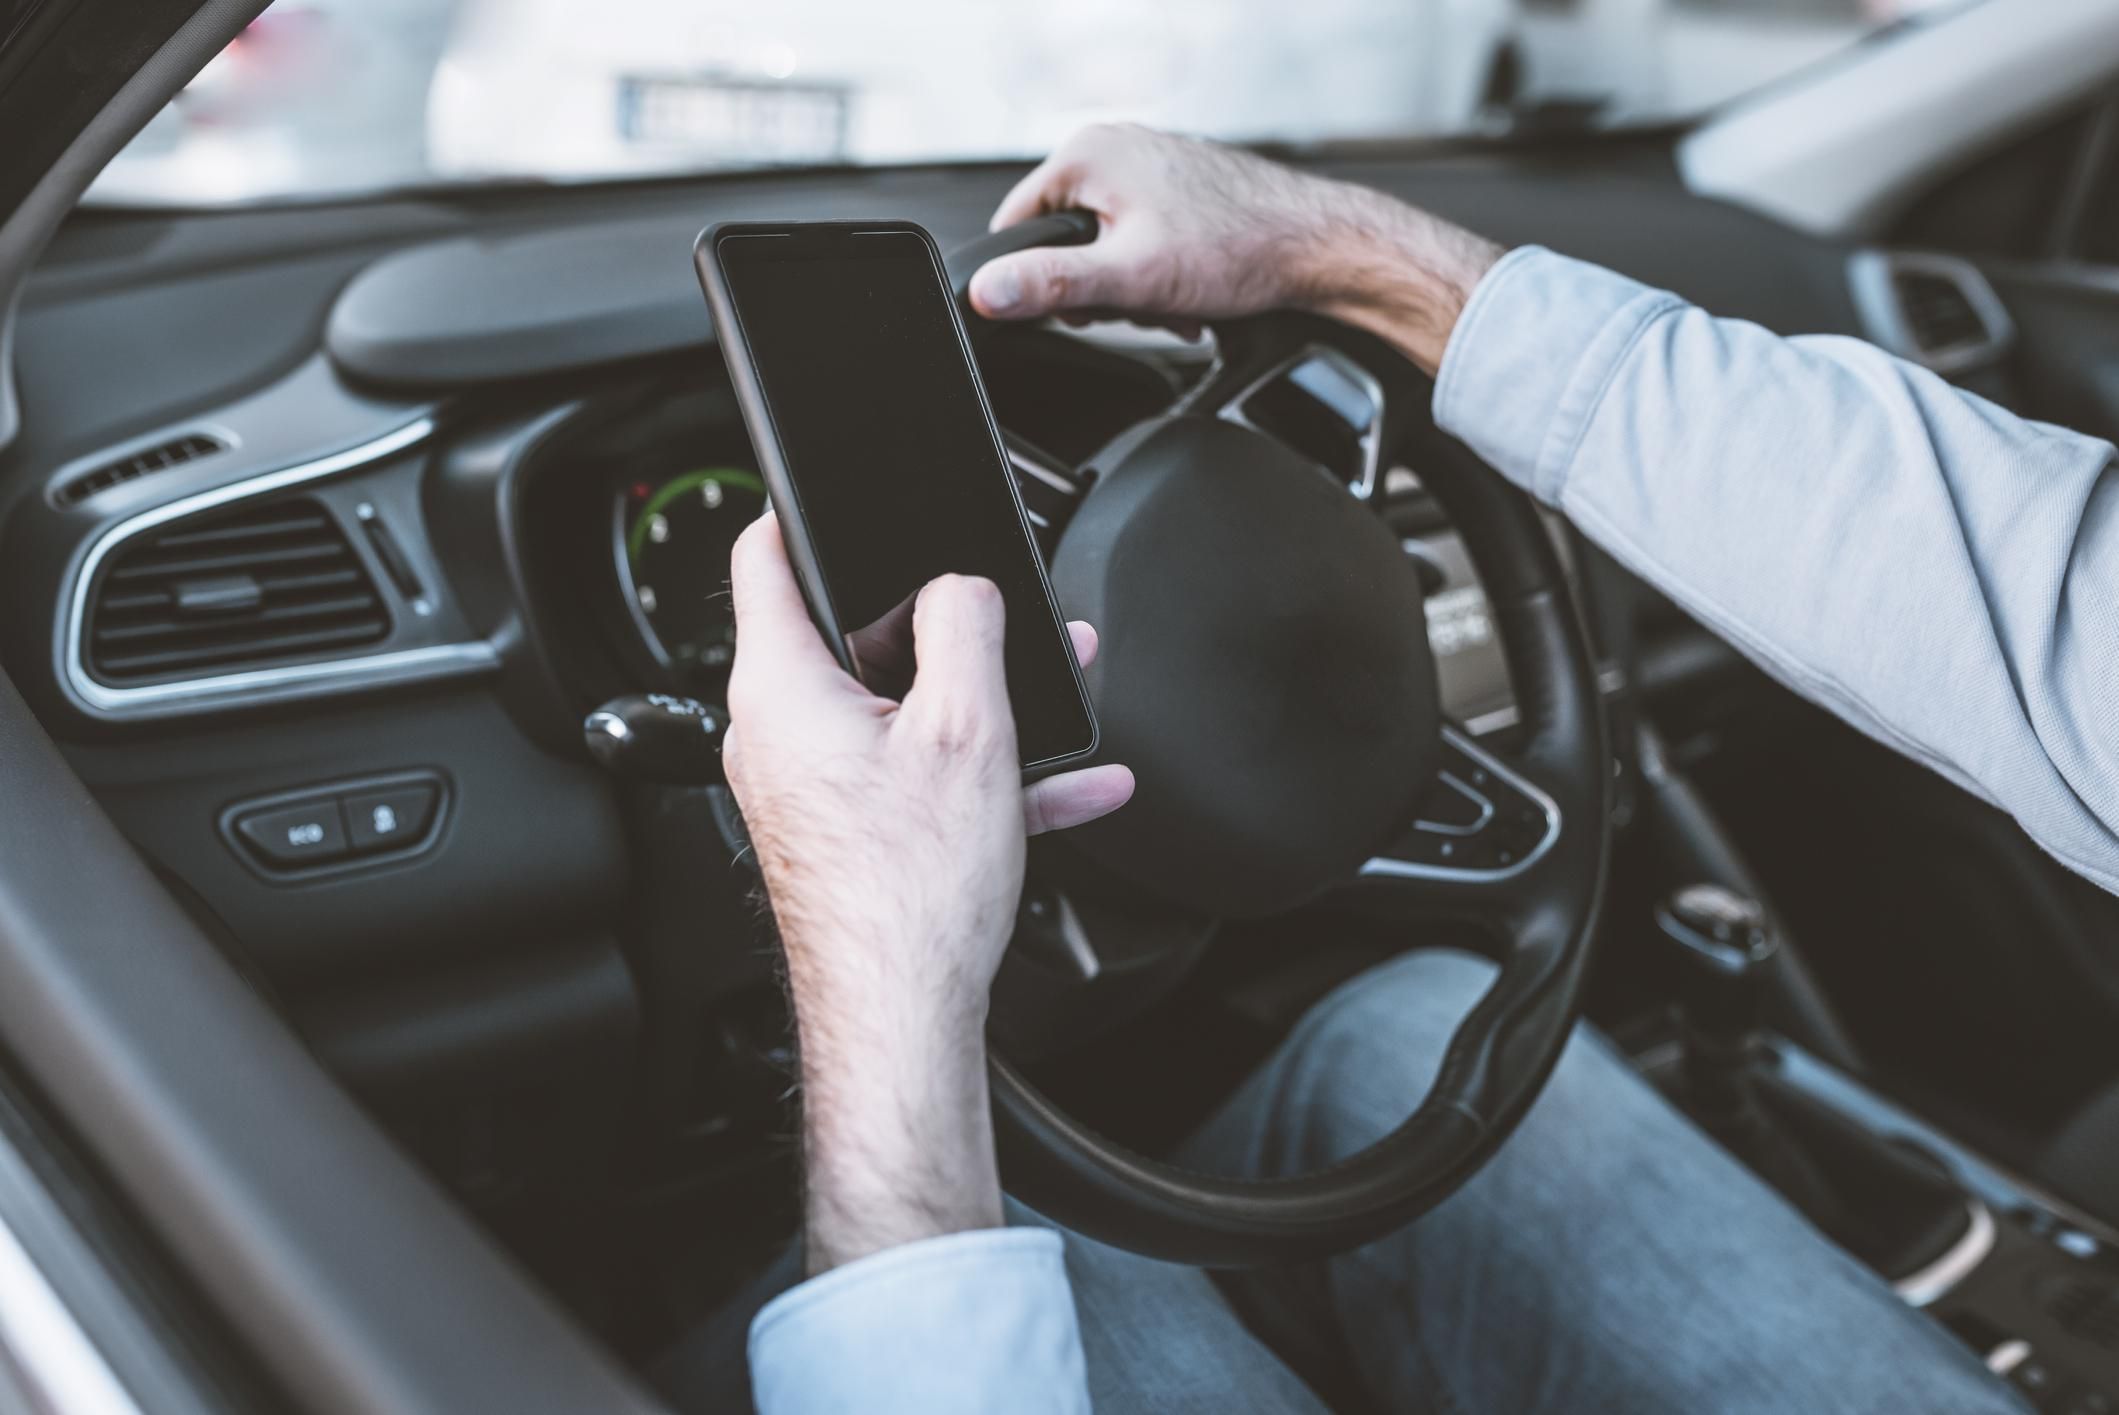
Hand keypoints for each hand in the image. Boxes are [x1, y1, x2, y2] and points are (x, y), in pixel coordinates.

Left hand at [724, 513, 1132, 1271]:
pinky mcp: (848, 831)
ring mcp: (811, 786)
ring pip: (898, 707)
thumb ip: (967, 626)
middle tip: (1000, 615)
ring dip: (980, 698)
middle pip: (853, 634)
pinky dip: (983, 770)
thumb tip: (962, 589)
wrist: (904, 1017)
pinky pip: (917, 775)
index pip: (764, 561)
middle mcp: (779, 734)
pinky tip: (1066, 783)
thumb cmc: (911, 894)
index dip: (803, 515)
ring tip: (1056, 695)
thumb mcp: (968, 727)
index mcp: (782, 688)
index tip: (835, 494)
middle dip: (941, 622)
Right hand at [969, 124, 1504, 373]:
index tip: (1080, 308)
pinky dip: (1159, 278)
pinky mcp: (1176, 192)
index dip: (1037, 281)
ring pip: (1106, 249)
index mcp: (1088, 153)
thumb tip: (985, 293)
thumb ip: (1051, 285)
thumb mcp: (1130, 278)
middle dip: (1098, 289)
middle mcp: (1116, 147)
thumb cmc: (1240, 248)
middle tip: (1140, 305)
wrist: (1317, 249)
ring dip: (1133, 291)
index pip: (1015, 227)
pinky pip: (1141, 244)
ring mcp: (1148, 168)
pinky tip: (1191, 293)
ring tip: (1174, 300)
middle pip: (1062, 241)